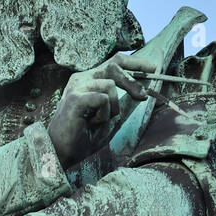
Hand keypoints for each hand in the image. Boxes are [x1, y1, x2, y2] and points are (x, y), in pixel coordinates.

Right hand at [48, 53, 158, 168]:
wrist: (62, 152)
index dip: (135, 63)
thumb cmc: (84, 136)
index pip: (114, 62)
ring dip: (113, 107)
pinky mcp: (75, 98)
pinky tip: (91, 124)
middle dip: (132, 81)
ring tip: (99, 121)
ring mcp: (76, 87)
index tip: (153, 68)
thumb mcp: (110, 117)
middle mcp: (81, 78)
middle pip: (114, 66)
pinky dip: (103, 114)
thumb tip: (144, 92)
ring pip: (110, 85)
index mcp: (89, 80)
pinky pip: (103, 99)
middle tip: (142, 97)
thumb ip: (124, 104)